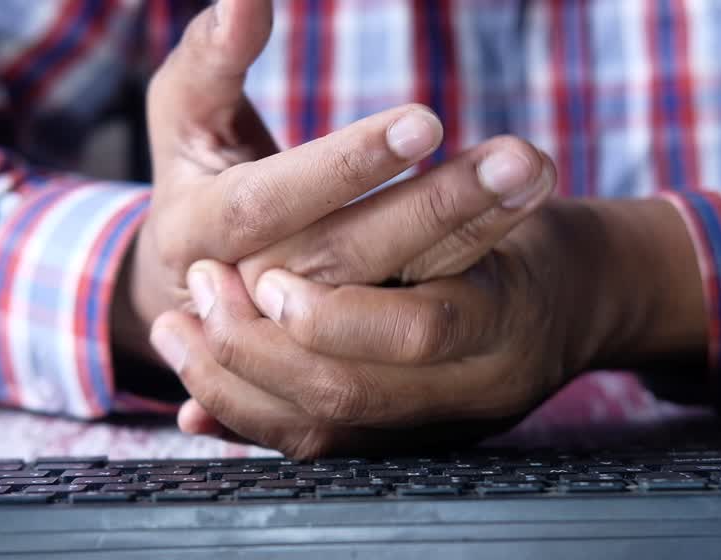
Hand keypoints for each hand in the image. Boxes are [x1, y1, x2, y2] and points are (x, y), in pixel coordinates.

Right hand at [112, 0, 557, 362]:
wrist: (201, 285)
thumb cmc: (199, 174)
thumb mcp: (185, 112)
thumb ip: (211, 57)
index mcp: (194, 237)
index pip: (267, 206)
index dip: (343, 168)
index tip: (425, 121)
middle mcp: (247, 296)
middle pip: (345, 258)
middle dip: (433, 208)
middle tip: (516, 158)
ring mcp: (302, 331)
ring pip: (391, 294)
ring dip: (472, 232)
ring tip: (535, 174)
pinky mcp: (349, 341)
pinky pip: (415, 309)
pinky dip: (474, 255)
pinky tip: (523, 206)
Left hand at [149, 197, 708, 456]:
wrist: (574, 303)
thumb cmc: (530, 232)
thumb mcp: (524, 192)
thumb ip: (488, 187)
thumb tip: (504, 164)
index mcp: (507, 318)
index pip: (419, 330)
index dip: (332, 314)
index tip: (266, 279)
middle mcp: (471, 388)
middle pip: (347, 394)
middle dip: (256, 348)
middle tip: (201, 293)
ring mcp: (436, 425)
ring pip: (321, 432)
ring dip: (235, 386)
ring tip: (178, 333)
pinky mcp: (405, 442)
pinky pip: (317, 448)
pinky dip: (251, 419)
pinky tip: (198, 395)